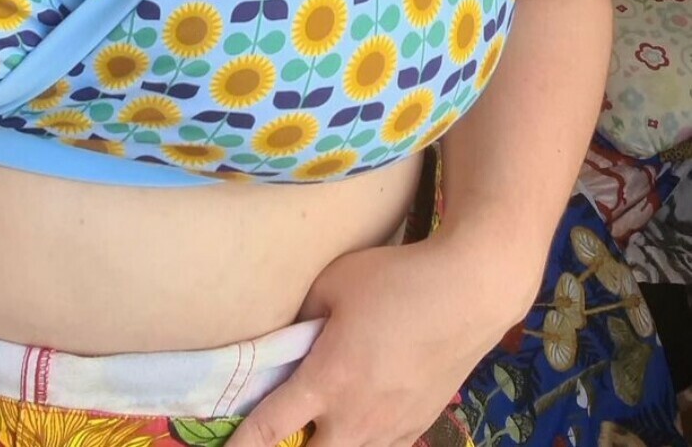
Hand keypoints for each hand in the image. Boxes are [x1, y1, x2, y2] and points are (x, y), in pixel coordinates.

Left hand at [223, 230, 521, 446]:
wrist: (468, 294)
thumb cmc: (395, 281)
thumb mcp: (334, 283)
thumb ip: (303, 316)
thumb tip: (290, 337)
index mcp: (329, 381)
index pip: (271, 427)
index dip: (243, 446)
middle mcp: (358, 417)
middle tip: (279, 430)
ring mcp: (392, 427)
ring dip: (329, 443)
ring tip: (321, 417)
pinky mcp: (418, 425)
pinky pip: (380, 445)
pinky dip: (361, 438)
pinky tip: (358, 414)